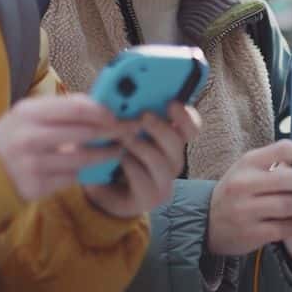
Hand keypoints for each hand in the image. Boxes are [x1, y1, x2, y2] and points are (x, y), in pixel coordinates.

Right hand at [0, 93, 125, 201]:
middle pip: (84, 133)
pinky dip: (83, 172)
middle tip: (129, 132)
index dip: (103, 111)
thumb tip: (100, 105)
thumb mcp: (28, 115)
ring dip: (105, 155)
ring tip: (117, 151)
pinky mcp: (35, 187)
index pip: (77, 108)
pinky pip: (71, 178)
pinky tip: (92, 168)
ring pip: (82, 159)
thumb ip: (61, 109)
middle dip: (112, 132)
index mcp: (28, 113)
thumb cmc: (13, 137)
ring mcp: (32, 165)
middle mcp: (29, 138)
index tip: (118, 115)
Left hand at [85, 103, 202, 218]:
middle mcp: (172, 159)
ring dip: (140, 145)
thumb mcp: (119, 128)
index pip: (191, 126)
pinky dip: (129, 166)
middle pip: (177, 142)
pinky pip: (143, 180)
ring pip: (160, 161)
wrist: (101, 190)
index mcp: (169, 138)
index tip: (172, 103)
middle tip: (143, 116)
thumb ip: (125, 112)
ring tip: (122, 137)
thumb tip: (121, 93)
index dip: (185, 115)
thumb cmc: (113, 153)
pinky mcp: (150, 198)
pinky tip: (118, 159)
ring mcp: (164, 181)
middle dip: (159, 127)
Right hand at [206, 140, 291, 255]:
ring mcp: (246, 210)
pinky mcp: (251, 233)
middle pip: (288, 179)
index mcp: (247, 163)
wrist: (206, 221)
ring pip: (288, 206)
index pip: (282, 149)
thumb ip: (272, 164)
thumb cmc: (235, 192)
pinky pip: (284, 228)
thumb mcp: (247, 171)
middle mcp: (244, 184)